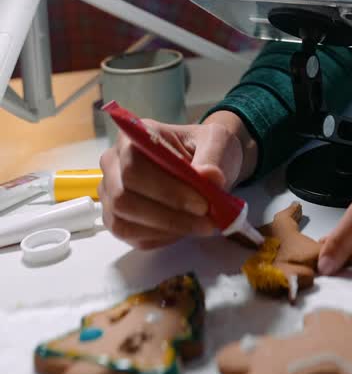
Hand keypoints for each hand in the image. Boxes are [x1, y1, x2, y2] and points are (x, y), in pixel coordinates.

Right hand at [98, 111, 257, 250]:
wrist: (203, 163)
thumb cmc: (204, 148)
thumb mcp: (217, 143)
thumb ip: (212, 158)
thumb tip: (209, 176)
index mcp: (133, 136)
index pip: (133, 166)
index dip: (166, 189)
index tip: (202, 203)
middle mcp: (114, 164)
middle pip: (124, 198)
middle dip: (168, 214)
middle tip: (206, 218)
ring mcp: (111, 193)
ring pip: (125, 222)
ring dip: (167, 229)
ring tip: (202, 225)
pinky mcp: (117, 218)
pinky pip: (132, 236)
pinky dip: (162, 237)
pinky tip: (185, 228)